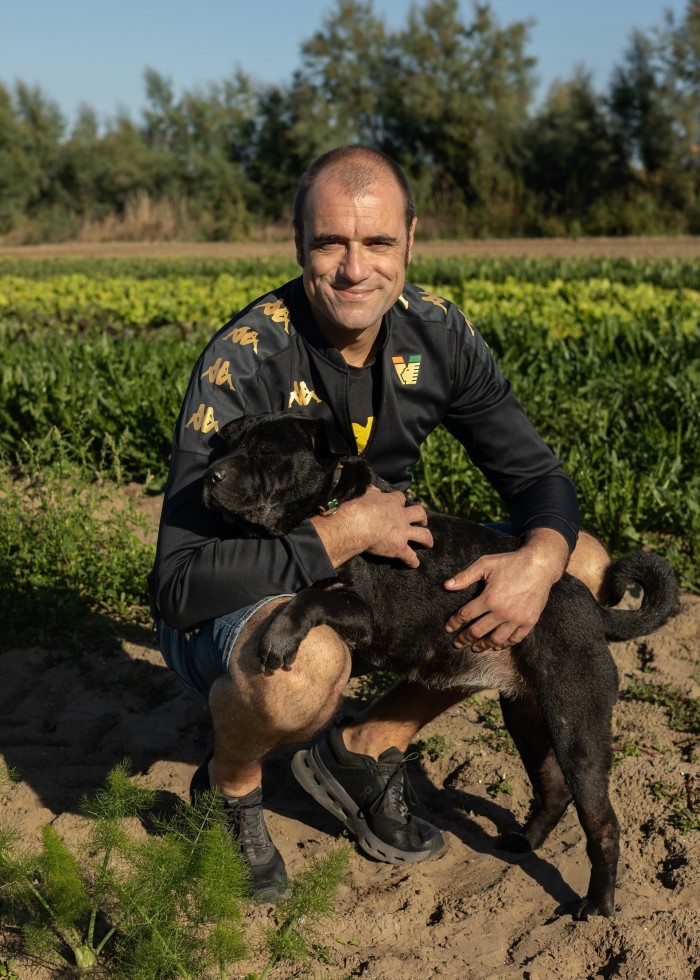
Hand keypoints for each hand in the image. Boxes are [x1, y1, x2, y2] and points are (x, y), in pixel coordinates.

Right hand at [311, 485, 432, 568]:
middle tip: (422, 521)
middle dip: (422, 517)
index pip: (400, 498)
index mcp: (391, 502)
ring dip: (427, 539)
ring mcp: (403, 532)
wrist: (356, 524)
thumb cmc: (357, 508)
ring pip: (423, 535)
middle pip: (419, 513)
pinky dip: (413, 561)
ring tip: (428, 543)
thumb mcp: (364, 494)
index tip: (399, 503)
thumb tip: (373, 489)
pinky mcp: (399, 547)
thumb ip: (371, 492)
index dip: (400, 501)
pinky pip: (410, 556)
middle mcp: (401, 516)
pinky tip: (414, 564)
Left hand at [443, 530, 567, 651]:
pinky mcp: (529, 621)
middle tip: (457, 643)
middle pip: (478, 631)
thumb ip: (465, 576)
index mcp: (489, 598)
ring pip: (496, 639)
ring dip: (483, 645)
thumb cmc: (511, 562)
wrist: (539, 565)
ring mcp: (516, 619)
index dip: (454, 622)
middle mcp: (502, 612)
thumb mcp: (485, 564)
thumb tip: (446, 585)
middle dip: (464, 638)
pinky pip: (515, 638)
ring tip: (475, 648)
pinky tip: (497, 645)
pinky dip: (504, 644)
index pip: (466, 615)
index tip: (448, 628)